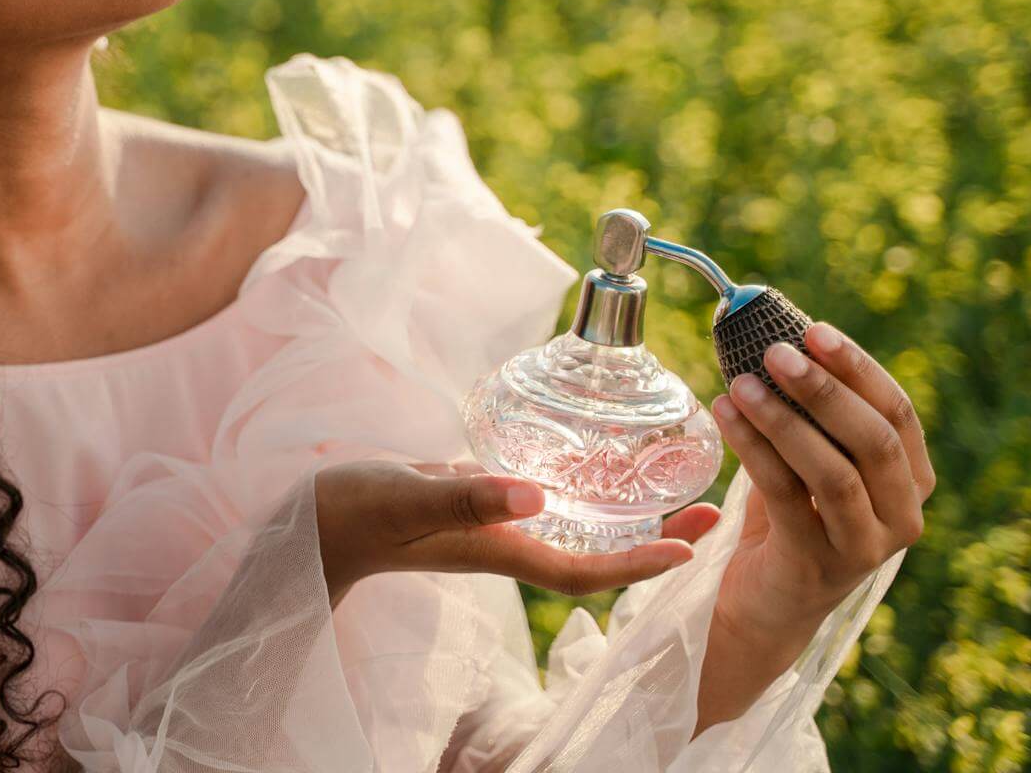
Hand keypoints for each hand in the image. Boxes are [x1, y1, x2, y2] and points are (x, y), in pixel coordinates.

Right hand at [314, 457, 721, 607]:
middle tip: (716, 508)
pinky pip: (548, 502)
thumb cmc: (356, 512)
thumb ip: (467, 495)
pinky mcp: (479, 500)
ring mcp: (494, 524)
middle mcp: (507, 542)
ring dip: (629, 513)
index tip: (693, 550)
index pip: (585, 570)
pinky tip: (593, 460)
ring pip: (578, 528)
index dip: (640, 565)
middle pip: (597, 554)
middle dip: (656, 539)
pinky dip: (582, 487)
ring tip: (676, 482)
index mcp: (498, 549)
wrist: (314, 521)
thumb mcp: (410, 496)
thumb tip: (534, 495)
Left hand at [709, 321, 935, 647]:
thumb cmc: (789, 517)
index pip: (898, 413)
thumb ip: (810, 414)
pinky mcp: (818, 565)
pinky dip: (753, 449)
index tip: (813, 330)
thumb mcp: (809, 461)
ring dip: (784, 421)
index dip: (858, 368)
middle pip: (875, 440)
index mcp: (911, 481)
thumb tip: (775, 337)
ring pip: (834, 473)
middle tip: (775, 351)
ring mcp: (865, 546)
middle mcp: (903, 516)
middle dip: (825, 389)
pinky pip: (785, 496)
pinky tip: (723, 414)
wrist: (765, 602)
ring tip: (741, 383)